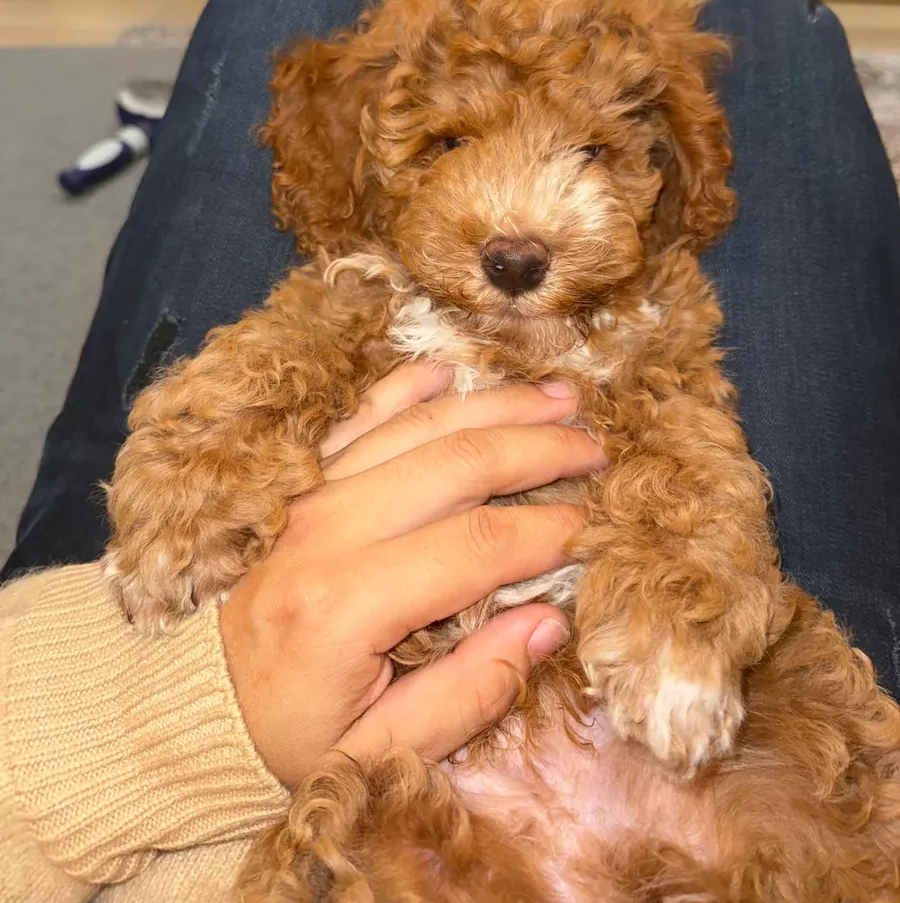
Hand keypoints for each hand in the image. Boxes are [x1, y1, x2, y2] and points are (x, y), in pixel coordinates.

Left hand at [220, 363, 605, 786]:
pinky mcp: (293, 477)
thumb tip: (548, 621)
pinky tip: (451, 371)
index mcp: (346, 603)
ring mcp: (304, 491)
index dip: (550, 531)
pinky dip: (406, 386)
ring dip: (494, 405)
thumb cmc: (289, 735)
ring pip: (417, 425)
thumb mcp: (378, 751)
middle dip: (538, 450)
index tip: (599, 528)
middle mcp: (324, 529)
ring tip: (559, 398)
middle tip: (598, 447)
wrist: (190, 704)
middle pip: (457, 463)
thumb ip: (468, 692)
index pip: (478, 545)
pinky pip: (358, 414)